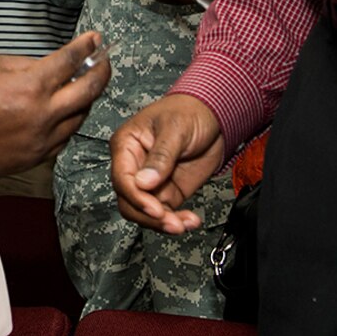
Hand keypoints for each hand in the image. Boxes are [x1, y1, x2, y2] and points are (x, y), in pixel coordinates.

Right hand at [0, 32, 109, 179]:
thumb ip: (22, 64)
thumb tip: (44, 66)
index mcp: (31, 86)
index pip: (70, 60)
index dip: (86, 46)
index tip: (93, 39)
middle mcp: (42, 115)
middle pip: (88, 90)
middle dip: (101, 71)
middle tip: (103, 61)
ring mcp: (40, 140)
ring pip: (79, 118)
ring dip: (86, 100)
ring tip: (84, 88)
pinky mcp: (33, 158)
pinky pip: (63, 140)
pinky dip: (68, 124)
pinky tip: (64, 115)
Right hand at [110, 93, 225, 233]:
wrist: (214, 116)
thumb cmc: (189, 111)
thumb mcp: (175, 128)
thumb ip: (160, 156)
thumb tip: (143, 183)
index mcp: (126, 145)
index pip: (122, 178)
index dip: (137, 197)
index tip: (156, 210)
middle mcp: (133, 165)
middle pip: (129, 201)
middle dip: (149, 216)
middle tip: (172, 222)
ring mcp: (150, 182)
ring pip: (144, 213)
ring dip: (163, 223)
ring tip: (185, 224)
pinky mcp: (167, 192)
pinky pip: (164, 214)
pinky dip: (176, 221)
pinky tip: (190, 221)